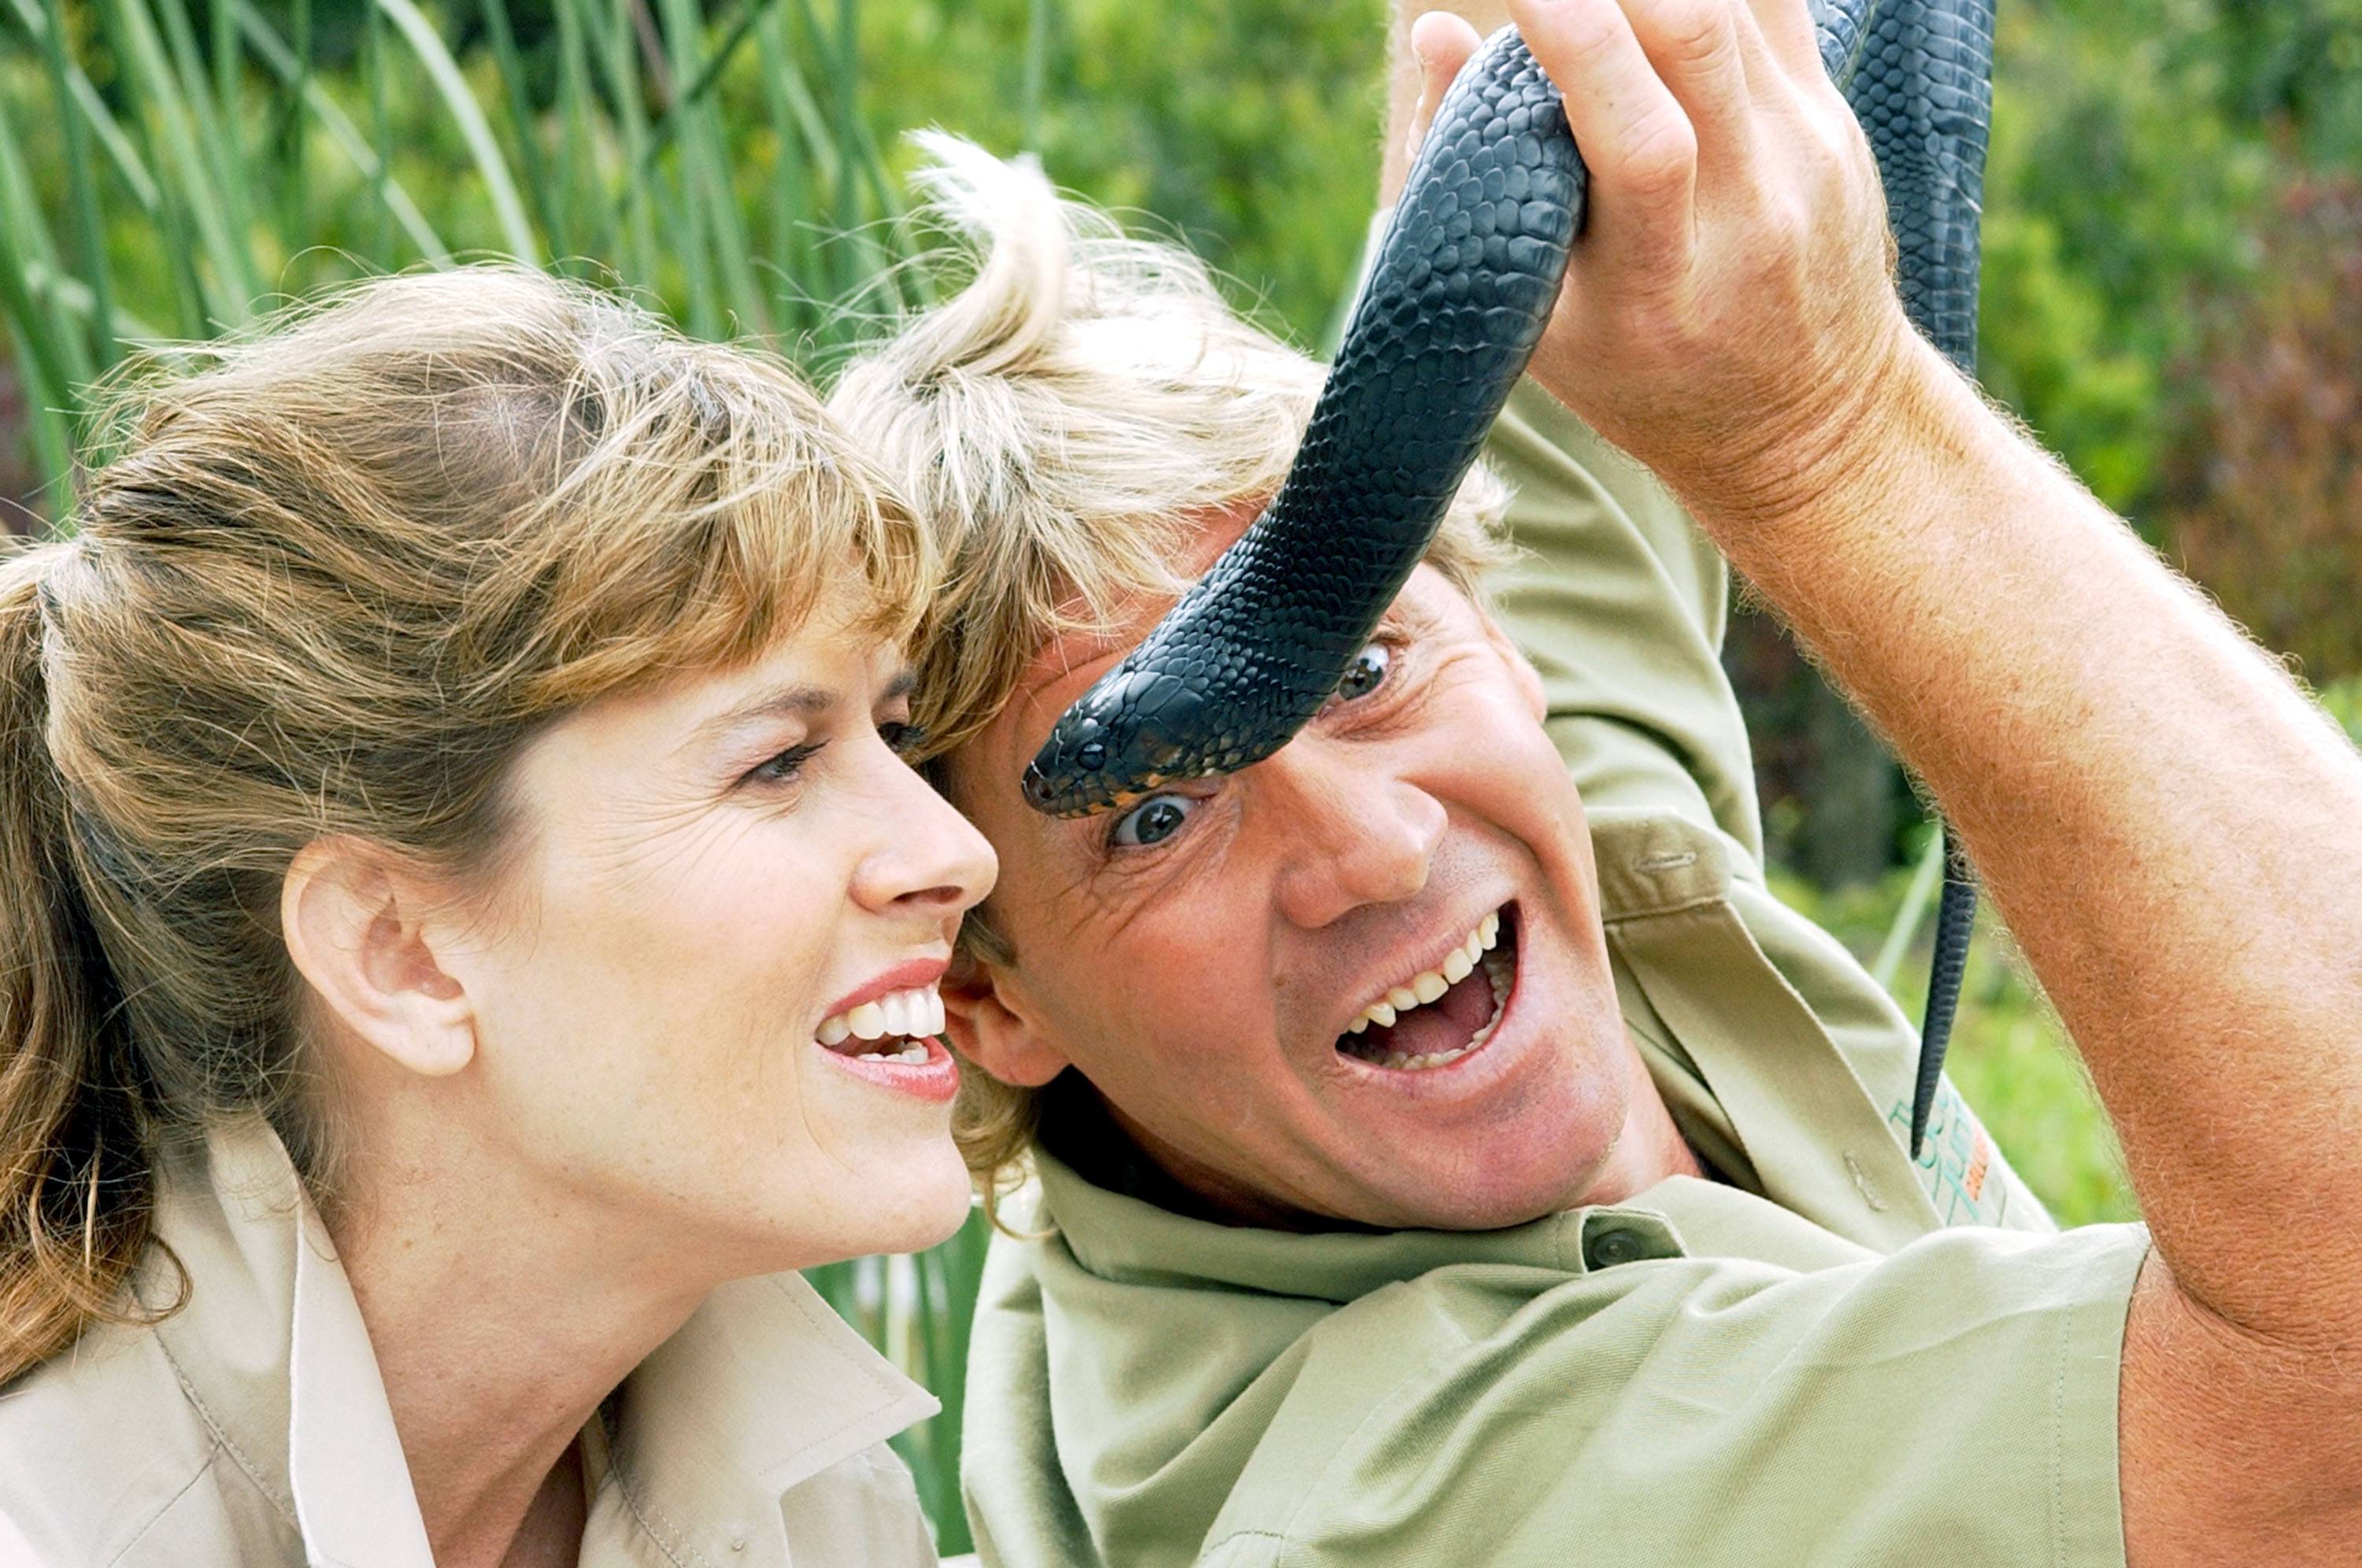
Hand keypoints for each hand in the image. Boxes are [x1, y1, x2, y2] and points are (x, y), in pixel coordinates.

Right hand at [1406, 0, 1937, 526]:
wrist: (1806, 420)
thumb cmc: (1642, 377)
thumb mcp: (1540, 324)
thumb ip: (1469, 185)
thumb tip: (1435, 32)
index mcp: (1660, 286)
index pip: (1638, 141)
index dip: (1579, 40)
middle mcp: (1750, 211)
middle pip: (1698, 35)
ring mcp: (1807, 153)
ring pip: (1735, 3)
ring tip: (1591, 6)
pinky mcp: (1832, 111)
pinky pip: (1770, 0)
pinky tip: (1649, 12)